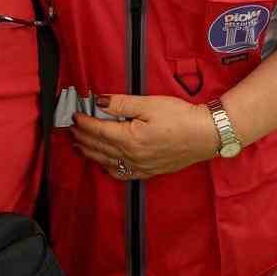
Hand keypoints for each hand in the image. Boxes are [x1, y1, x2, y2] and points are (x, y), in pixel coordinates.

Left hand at [70, 94, 218, 179]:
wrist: (206, 135)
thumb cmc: (180, 117)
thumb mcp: (149, 104)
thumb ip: (121, 104)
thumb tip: (99, 102)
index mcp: (129, 138)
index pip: (98, 131)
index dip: (84, 122)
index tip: (74, 116)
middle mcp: (131, 156)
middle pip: (99, 147)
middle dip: (82, 138)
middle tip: (70, 130)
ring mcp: (140, 166)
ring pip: (107, 162)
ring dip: (90, 153)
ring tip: (79, 145)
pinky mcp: (149, 171)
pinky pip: (122, 174)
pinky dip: (108, 168)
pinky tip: (104, 164)